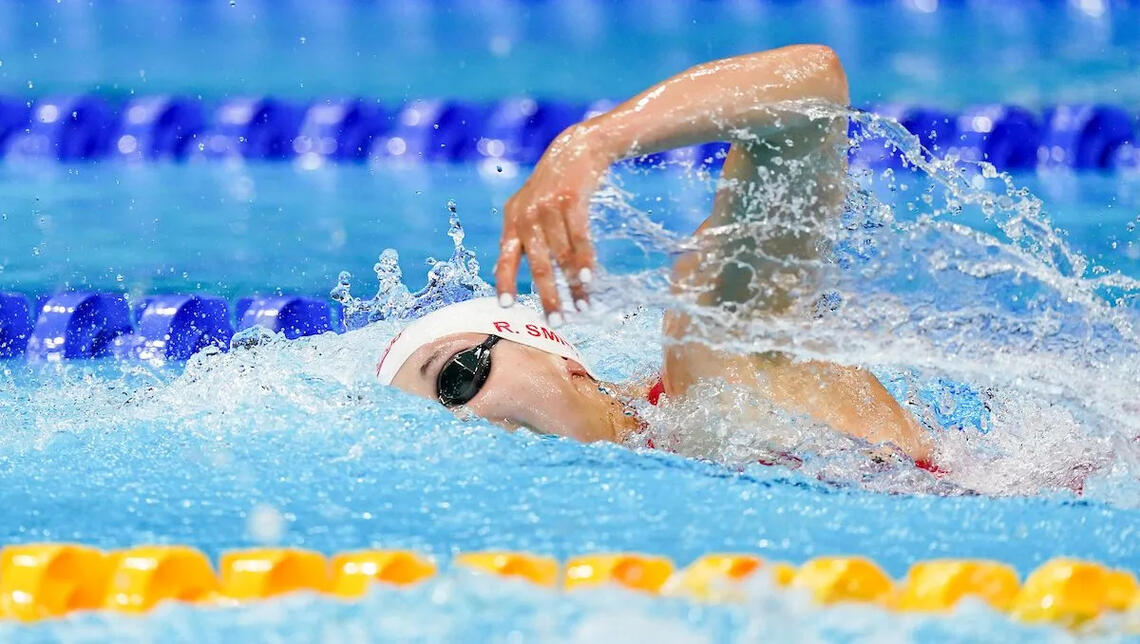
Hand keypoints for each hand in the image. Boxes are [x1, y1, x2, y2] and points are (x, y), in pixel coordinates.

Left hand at [494, 123, 610, 323]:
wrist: (577, 149)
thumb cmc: (552, 187)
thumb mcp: (527, 206)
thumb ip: (518, 237)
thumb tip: (501, 270)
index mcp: (512, 220)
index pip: (505, 258)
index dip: (505, 283)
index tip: (507, 307)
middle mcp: (527, 215)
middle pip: (538, 265)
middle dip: (549, 296)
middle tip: (557, 321)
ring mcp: (549, 208)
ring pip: (563, 257)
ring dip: (574, 285)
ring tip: (583, 306)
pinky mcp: (572, 201)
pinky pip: (580, 240)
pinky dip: (585, 262)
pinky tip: (589, 280)